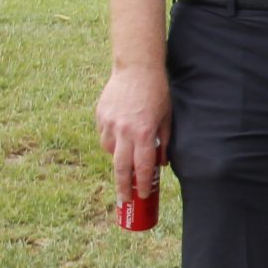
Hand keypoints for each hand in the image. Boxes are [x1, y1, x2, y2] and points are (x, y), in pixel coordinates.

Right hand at [95, 64, 170, 203]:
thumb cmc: (157, 92)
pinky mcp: (100, 116)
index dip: (142, 184)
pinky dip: (111, 140)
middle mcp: (124, 131)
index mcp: (144, 133)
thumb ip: (164, 142)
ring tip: (126, 152)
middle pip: (120, 168)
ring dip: (118, 158)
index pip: (142, 167)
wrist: (136, 68)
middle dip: (123, 187)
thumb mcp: (167, 117)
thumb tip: (160, 164)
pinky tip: (120, 133)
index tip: (143, 196)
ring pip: (109, 151)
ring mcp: (109, 124)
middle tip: (124, 200)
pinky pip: (104, 136)